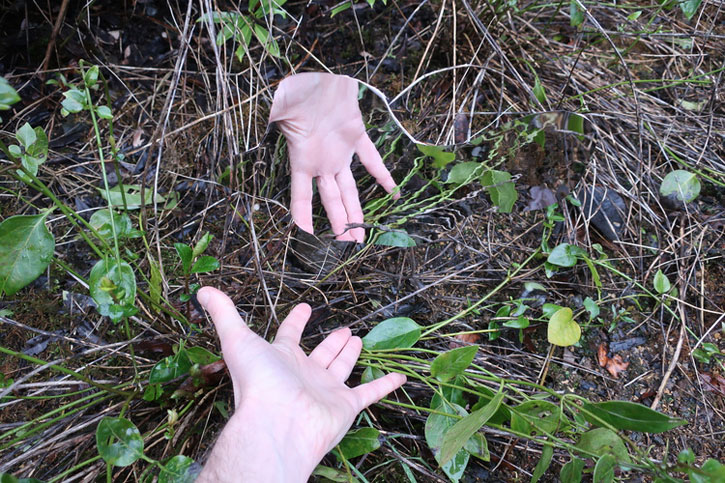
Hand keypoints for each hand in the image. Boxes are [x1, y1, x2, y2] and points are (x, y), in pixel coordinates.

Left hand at [196, 287, 405, 481]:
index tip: (305, 308)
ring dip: (351, 356)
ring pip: (342, 369)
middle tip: (345, 329)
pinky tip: (399, 377)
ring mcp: (325, 391)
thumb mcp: (237, 339)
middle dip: (332, 342)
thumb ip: (223, 314)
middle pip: (321, 354)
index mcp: (281, 358)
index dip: (296, 321)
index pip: (289, 335)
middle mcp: (303, 374)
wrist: (277, 423)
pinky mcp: (345, 406)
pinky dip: (385, 386)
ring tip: (359, 340)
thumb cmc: (257, 382)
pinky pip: (369, 393)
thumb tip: (202, 290)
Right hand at [270, 72, 399, 242]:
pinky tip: (393, 192)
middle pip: (331, 200)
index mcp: (303, 160)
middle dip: (339, 224)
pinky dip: (382, 175)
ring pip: (349, 189)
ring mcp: (340, 152)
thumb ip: (273, 118)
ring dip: (355, 211)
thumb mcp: (277, 110)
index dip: (302, 216)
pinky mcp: (356, 137)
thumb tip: (268, 116)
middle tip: (346, 245)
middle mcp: (323, 162)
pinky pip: (372, 160)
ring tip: (359, 235)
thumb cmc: (294, 93)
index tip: (305, 235)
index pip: (300, 196)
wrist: (317, 76)